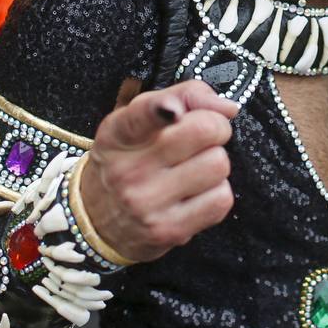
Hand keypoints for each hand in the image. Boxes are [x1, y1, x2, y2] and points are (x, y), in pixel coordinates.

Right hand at [82, 80, 237, 261]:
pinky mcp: (169, 230)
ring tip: (193, 167)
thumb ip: (182, 96)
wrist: (98, 219)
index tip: (173, 111)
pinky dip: (216, 193)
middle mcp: (128, 169)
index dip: (161, 109)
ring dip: (214, 163)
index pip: (141, 116)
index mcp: (118, 133)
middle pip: (204, 130)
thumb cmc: (130, 157)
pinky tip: (194, 193)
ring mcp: (147, 203)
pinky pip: (221, 199)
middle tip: (202, 136)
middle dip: (214, 127)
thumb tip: (228, 107)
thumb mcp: (139, 117)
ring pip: (218, 164)